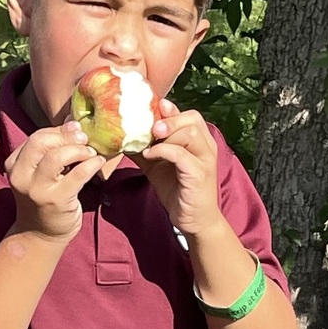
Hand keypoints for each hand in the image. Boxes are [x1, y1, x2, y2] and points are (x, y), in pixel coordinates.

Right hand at [6, 121, 103, 241]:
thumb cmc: (44, 198)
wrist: (40, 234)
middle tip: (84, 139)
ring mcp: (38, 190)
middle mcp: (22, 176)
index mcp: (14, 165)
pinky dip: (91, 163)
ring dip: (79, 150)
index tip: (75, 130)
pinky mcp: (57, 200)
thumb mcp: (39, 172)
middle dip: (67, 136)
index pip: (36, 137)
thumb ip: (51, 149)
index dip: (58, 131)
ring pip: (56, 157)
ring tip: (90, 153)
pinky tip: (98, 162)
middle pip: (41, 142)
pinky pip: (77, 174)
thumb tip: (73, 123)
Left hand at [131, 100, 221, 234]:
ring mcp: (204, 160)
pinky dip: (163, 151)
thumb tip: (121, 138)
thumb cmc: (177, 191)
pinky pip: (181, 154)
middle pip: (192, 119)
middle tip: (150, 127)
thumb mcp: (157, 166)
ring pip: (189, 133)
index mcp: (199, 141)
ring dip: (166, 135)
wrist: (193, 220)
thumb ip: (145, 149)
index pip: (188, 115)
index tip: (151, 108)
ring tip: (148, 144)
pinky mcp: (198, 174)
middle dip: (169, 119)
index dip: (170, 110)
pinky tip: (149, 155)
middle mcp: (206, 147)